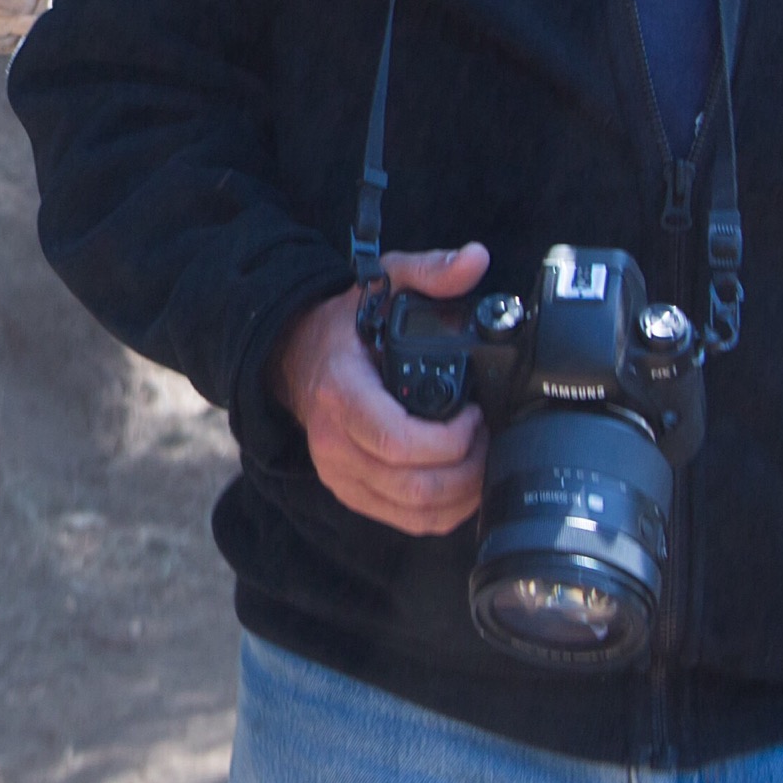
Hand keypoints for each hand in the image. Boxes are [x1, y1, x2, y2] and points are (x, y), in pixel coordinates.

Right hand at [271, 244, 491, 533]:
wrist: (294, 358)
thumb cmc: (344, 327)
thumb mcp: (382, 285)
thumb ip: (429, 271)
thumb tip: (474, 259)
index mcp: (343, 393)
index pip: (396, 440)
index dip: (449, 441)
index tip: (475, 416)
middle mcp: (336, 442)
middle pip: (414, 485)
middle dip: (468, 469)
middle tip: (488, 438)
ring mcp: (341, 473)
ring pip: (414, 511)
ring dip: (462, 495)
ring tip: (482, 459)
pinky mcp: (351, 493)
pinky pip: (407, 522)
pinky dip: (445, 514)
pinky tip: (466, 487)